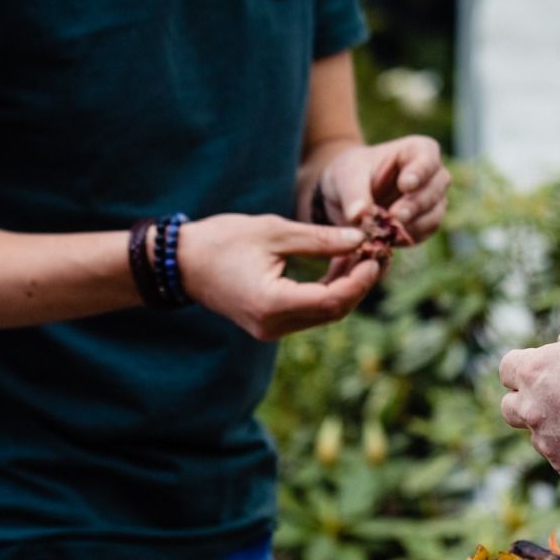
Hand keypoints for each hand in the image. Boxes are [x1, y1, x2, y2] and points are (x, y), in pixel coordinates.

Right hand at [179, 214, 380, 340]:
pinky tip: (340, 265)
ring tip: (363, 255)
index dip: (360, 280)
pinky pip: (309, 312)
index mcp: (272, 303)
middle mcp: (273, 325)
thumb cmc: (222, 240)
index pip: (332, 300)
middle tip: (378, 253)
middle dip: (359, 284)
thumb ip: (319, 239)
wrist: (181, 263)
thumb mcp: (274, 231)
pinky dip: (328, 291)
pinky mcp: (270, 324)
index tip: (376, 255)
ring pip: (324, 314)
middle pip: (333, 311)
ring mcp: (271, 329)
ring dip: (346, 287)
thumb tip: (360, 239)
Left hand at [316, 136, 450, 241]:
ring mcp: (432, 202)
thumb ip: (354, 193)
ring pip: (433, 216)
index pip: (428, 156)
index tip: (405, 185)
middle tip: (396, 217)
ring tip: (388, 233)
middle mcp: (432, 176)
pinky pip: (422, 234)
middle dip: (416, 205)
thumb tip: (359, 216)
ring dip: (412, 226)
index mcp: (417, 150)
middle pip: (435, 190)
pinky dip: (405, 238)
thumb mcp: (346, 176)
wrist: (347, 196)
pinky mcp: (424, 226)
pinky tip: (387, 240)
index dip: (420, 171)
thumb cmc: (351, 174)